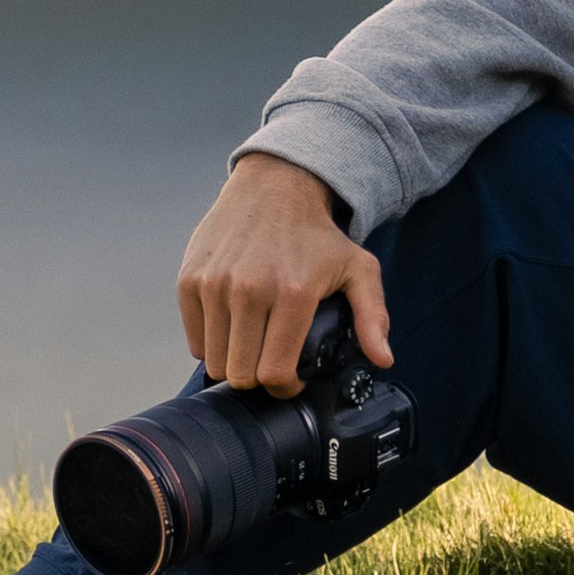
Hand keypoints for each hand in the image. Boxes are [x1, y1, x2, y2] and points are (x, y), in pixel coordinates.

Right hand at [177, 151, 392, 392]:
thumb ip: (373, 315)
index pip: (274, 372)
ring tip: (253, 344)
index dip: (284, 388)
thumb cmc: (316, 235)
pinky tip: (232, 327)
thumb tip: (383, 358)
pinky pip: (195, 341)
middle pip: (241, 374)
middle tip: (270, 361)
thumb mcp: (358, 268)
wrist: (273, 187)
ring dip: (235, 362)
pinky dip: (211, 343)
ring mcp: (214, 284)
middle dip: (258, 378)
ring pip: (216, 361)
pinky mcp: (190, 280)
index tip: (290, 379)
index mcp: (292, 293)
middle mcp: (249, 289)